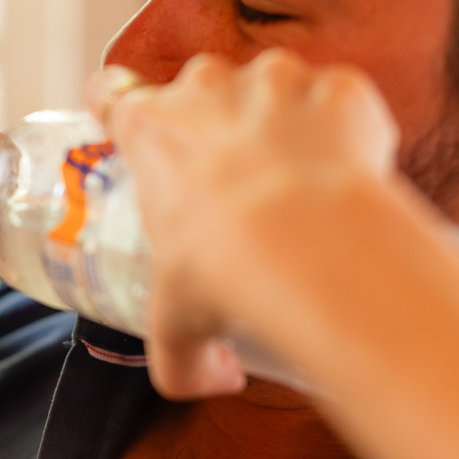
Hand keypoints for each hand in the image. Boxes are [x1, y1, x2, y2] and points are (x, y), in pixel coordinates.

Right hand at [86, 49, 397, 398]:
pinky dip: (345, 131)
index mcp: (150, 129)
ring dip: (283, 122)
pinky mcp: (342, 89)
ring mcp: (279, 80)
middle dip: (216, 123)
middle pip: (202, 87)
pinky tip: (346, 176)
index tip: (128, 121)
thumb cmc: (223, 268)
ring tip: (298, 183)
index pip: (113, 92)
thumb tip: (215, 378)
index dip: (117, 104)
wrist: (309, 244)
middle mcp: (209, 87)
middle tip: (234, 179)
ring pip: (275, 87)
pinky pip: (340, 101)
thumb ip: (183, 358)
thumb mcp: (176, 324)